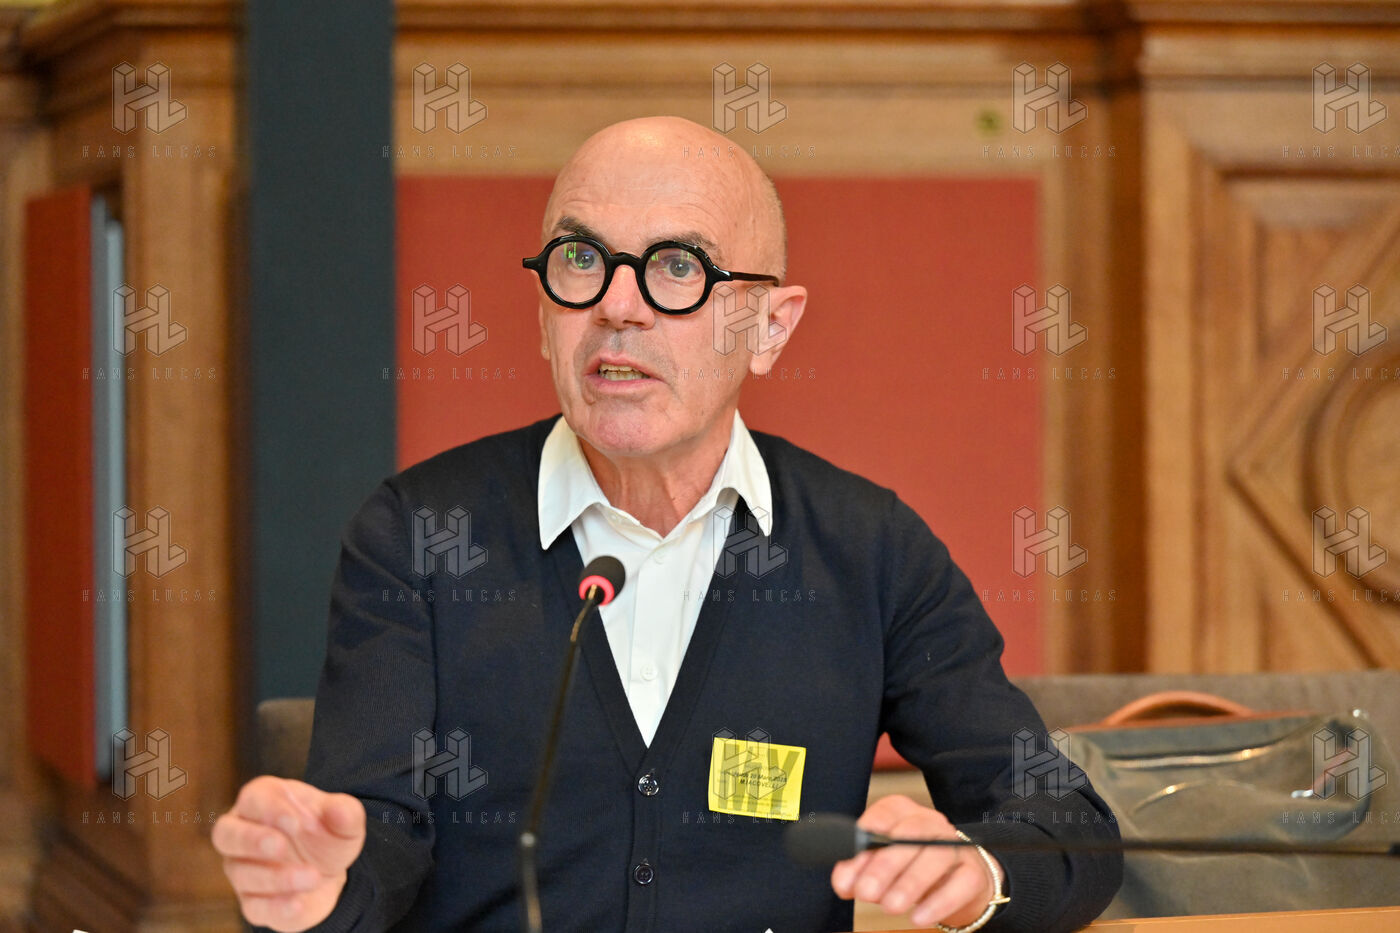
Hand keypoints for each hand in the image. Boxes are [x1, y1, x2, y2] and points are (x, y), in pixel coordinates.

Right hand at [212, 776, 365, 930]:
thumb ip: (346, 812)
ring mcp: (242, 869)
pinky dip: (276, 907)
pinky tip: (298, 904)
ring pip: (242, 873)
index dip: (272, 809)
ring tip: (313, 876)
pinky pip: (253, 906)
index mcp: (263, 800)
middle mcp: (243, 833)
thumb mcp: (345, 819)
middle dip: (251, 840)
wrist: (329, 871)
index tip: (298, 823)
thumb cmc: (327, 833)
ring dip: (276, 877)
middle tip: (279, 846)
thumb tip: (339, 810)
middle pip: (226, 833)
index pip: (254, 798)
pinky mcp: (252, 901)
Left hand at [830, 794, 998, 928]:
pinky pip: (960, 884)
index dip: (863, 843)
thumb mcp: (881, 867)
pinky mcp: (974, 872)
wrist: (958, 886)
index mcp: (903, 813)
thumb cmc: (910, 869)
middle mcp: (930, 822)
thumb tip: (843, 883)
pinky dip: (937, 902)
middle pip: (909, 834)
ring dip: (910, 883)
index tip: (847, 874)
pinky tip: (918, 918)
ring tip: (889, 907)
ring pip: (935, 856)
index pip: (883, 817)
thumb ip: (859, 871)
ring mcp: (955, 845)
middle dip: (884, 865)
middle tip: (865, 893)